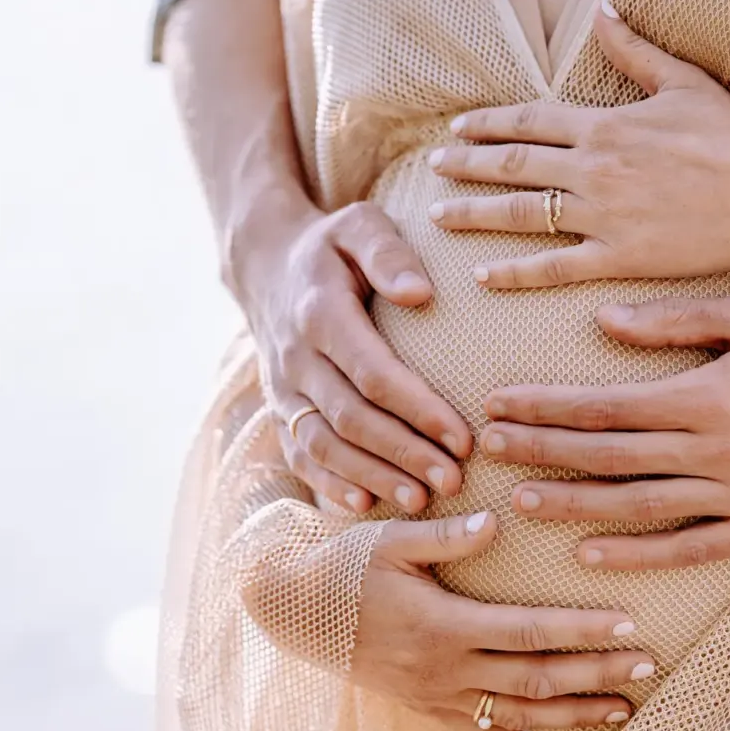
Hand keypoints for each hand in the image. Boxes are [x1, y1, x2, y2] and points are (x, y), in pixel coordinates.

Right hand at [232, 199, 473, 513]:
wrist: (266, 267)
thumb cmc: (334, 248)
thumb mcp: (360, 226)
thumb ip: (389, 253)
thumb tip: (420, 294)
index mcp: (320, 313)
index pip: (373, 373)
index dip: (418, 409)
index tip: (463, 438)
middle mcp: (294, 357)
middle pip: (352, 418)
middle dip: (404, 454)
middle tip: (454, 481)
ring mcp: (282, 390)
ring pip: (325, 445)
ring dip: (373, 476)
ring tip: (422, 501)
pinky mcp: (279, 411)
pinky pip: (300, 456)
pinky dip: (329, 485)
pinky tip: (365, 505)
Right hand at [243, 511, 649, 730]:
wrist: (292, 612)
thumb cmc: (343, 566)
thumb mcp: (390, 540)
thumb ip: (447, 536)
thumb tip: (497, 522)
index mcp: (444, 625)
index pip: (529, 630)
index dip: (582, 629)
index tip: (629, 624)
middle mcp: (447, 670)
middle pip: (538, 678)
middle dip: (597, 673)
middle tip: (649, 665)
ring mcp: (439, 697)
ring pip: (520, 714)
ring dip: (576, 713)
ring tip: (626, 708)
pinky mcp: (429, 709)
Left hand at [424, 2, 729, 288]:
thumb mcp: (684, 82)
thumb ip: (634, 51)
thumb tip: (600, 12)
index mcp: (607, 124)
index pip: (529, 121)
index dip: (489, 125)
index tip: (458, 129)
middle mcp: (596, 167)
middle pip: (514, 164)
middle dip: (467, 164)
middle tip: (433, 168)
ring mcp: (605, 214)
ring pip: (523, 213)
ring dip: (476, 213)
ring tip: (441, 216)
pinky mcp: (621, 256)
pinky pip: (556, 267)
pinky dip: (516, 272)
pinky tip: (484, 275)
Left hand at [479, 295, 729, 568]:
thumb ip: (678, 322)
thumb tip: (606, 323)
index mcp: (707, 396)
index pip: (604, 406)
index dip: (546, 408)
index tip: (498, 405)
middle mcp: (714, 453)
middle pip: (606, 458)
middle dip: (541, 453)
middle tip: (487, 452)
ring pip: (636, 509)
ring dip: (573, 506)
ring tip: (522, 504)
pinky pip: (689, 549)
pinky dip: (638, 556)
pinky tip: (592, 555)